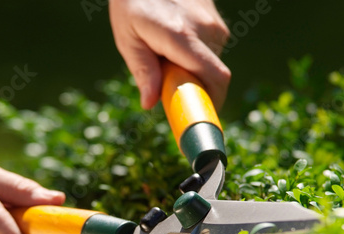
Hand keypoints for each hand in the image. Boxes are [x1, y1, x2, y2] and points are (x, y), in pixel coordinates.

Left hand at [109, 0, 230, 110]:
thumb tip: (151, 103)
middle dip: (194, 84)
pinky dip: (195, 52)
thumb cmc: (131, 3)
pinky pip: (210, 46)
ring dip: (192, 67)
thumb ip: (143, 71)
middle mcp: (204, 28)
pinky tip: (174, 38)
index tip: (201, 114)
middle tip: (167, 78)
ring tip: (166, 51)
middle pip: (211, 73)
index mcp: (181, 37)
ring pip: (210, 60)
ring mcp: (213, 21)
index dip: (214, 101)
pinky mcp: (214, 16)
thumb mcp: (128, 39)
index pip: (215, 77)